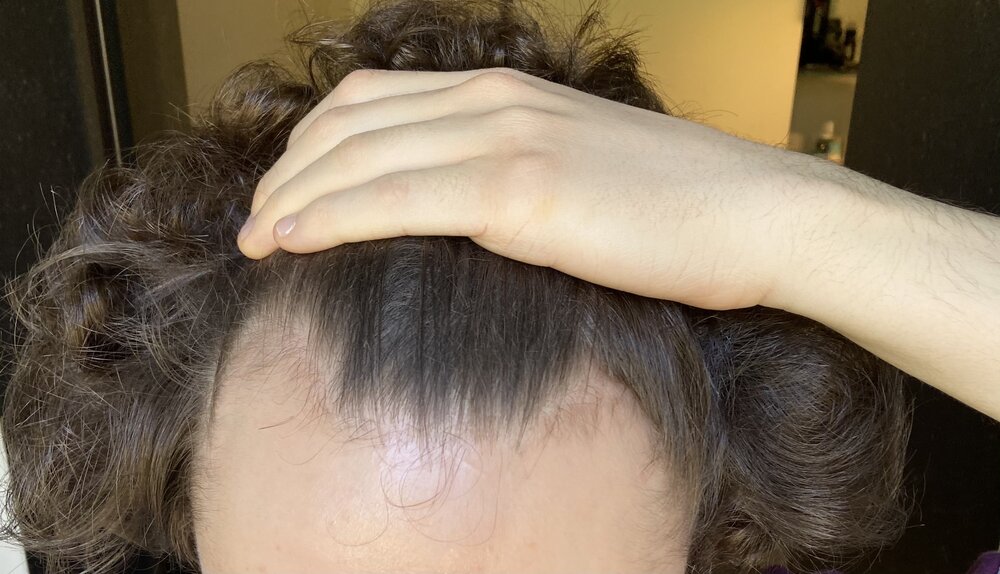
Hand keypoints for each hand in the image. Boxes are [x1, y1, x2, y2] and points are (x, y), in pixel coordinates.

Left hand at [237, 67, 843, 310]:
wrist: (759, 215)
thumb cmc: (681, 206)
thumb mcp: (580, 167)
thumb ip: (512, 172)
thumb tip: (460, 211)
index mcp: (505, 94)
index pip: (372, 102)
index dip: (311, 145)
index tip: (284, 190)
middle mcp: (494, 101)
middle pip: (349, 124)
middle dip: (286, 172)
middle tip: (255, 219)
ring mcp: (507, 139)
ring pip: (359, 158)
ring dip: (291, 198)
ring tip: (256, 238)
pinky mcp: (522, 190)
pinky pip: (396, 199)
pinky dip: (331, 217)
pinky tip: (292, 242)